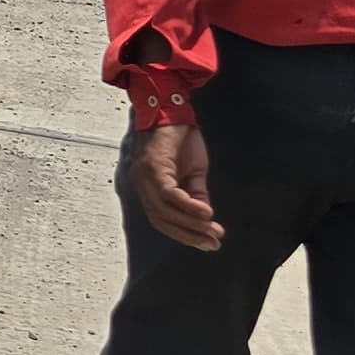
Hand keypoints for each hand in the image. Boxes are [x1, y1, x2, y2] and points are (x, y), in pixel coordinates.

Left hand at [128, 124, 223, 251]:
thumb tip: (205, 219)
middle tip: (213, 243)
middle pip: (161, 219)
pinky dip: (187, 205)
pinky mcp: (153, 165)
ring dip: (190, 224)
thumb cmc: (181, 140)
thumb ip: (195, 194)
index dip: (184, 234)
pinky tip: (206, 213)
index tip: (207, 244)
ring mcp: (144, 175)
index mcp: (147, 187)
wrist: (174, 109)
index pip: (161, 220)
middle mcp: (140, 183)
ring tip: (213, 231)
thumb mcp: (193, 172)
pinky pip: (169, 192)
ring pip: (164, 210)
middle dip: (188, 235)